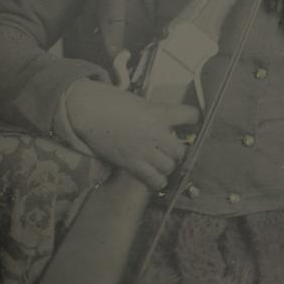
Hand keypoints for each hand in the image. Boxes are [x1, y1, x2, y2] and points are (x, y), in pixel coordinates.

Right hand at [64, 78, 198, 191]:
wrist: (90, 109)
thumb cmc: (114, 102)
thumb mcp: (140, 104)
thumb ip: (154, 117)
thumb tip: (162, 128)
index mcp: (160, 112)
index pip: (191, 116)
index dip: (193, 119)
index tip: (191, 122)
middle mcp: (156, 132)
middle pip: (180, 150)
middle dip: (177, 151)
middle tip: (170, 149)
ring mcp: (144, 149)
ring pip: (169, 166)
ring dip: (167, 165)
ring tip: (161, 162)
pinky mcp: (131, 163)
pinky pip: (154, 179)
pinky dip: (158, 181)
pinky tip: (155, 177)